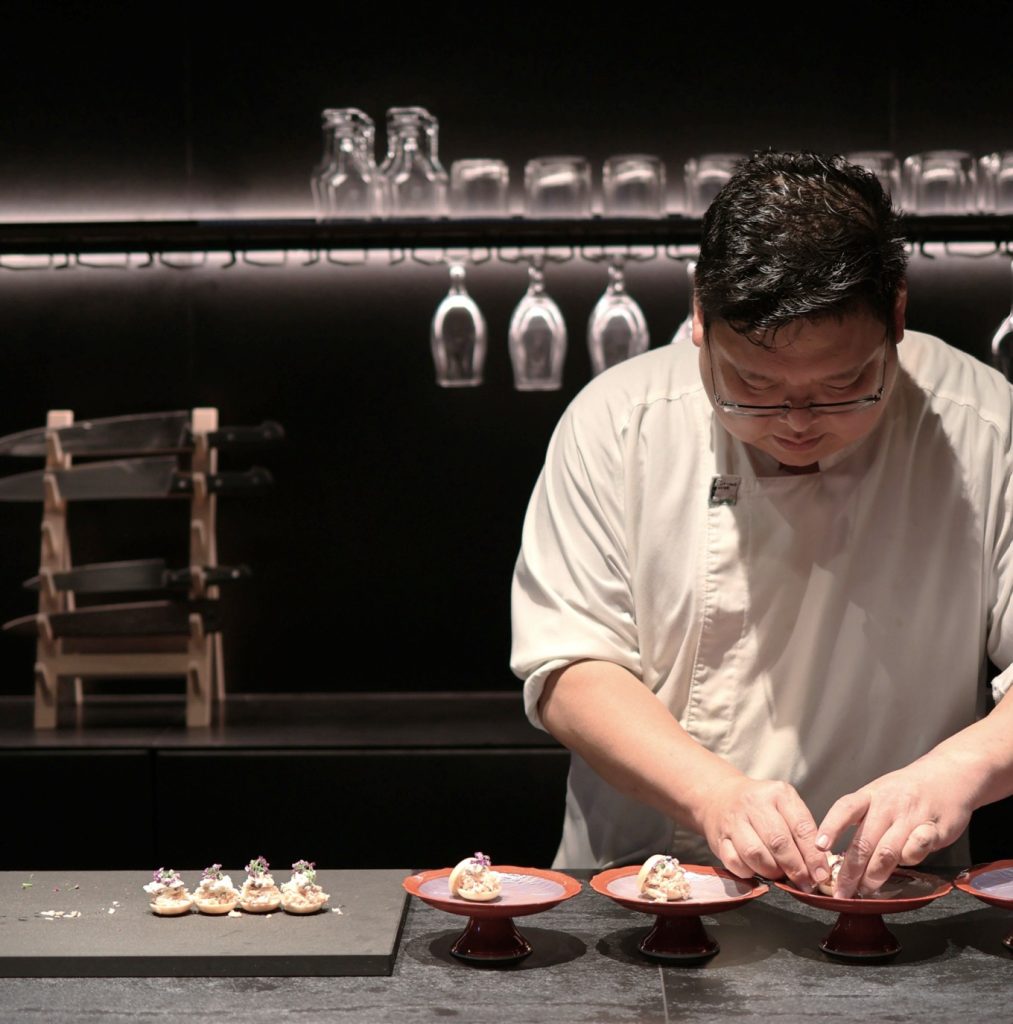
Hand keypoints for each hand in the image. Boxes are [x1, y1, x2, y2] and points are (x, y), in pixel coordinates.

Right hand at [699, 776, 828, 890]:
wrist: (720, 796)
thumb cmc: (761, 807)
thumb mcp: (785, 807)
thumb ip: (802, 833)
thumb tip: (819, 869)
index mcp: (779, 794)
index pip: (801, 828)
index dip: (813, 856)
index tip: (821, 876)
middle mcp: (754, 803)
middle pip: (778, 842)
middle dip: (795, 868)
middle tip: (804, 883)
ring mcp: (734, 820)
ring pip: (755, 854)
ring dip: (771, 872)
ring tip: (779, 875)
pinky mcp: (719, 837)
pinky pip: (735, 862)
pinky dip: (749, 873)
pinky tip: (756, 871)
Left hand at [816, 761, 973, 898]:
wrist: (949, 775)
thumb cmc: (908, 791)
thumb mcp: (879, 794)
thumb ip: (862, 820)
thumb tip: (837, 853)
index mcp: (870, 795)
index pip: (845, 808)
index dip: (830, 827)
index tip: (818, 847)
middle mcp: (888, 805)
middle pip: (864, 841)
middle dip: (850, 870)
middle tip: (841, 891)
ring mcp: (912, 816)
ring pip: (888, 851)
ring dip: (874, 875)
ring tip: (865, 890)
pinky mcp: (935, 828)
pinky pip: (918, 848)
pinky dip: (910, 859)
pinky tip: (905, 864)